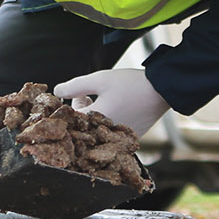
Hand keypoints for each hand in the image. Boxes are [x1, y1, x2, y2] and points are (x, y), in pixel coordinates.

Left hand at [53, 67, 169, 138]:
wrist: (162, 90)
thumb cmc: (130, 84)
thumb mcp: (100, 80)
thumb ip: (75, 86)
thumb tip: (57, 92)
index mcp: (96, 122)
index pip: (71, 121)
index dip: (71, 106)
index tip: (77, 95)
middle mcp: (106, 135)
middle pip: (84, 127)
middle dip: (83, 111)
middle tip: (88, 96)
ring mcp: (119, 139)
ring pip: (98, 130)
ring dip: (96, 117)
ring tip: (104, 99)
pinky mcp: (130, 139)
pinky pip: (112, 133)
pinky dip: (110, 122)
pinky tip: (117, 108)